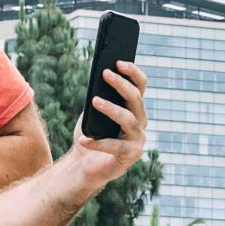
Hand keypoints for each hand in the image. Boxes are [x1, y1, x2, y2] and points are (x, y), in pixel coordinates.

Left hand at [72, 63, 148, 180]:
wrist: (84, 164)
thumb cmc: (90, 134)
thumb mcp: (93, 111)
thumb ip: (99, 97)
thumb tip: (99, 78)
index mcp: (134, 108)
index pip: (140, 85)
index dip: (133, 72)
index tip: (119, 61)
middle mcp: (140, 122)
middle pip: (136, 99)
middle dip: (121, 84)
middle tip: (105, 74)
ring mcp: (138, 140)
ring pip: (128, 119)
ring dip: (111, 108)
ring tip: (95, 101)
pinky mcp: (130, 156)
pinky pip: (114, 146)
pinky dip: (97, 142)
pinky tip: (83, 139)